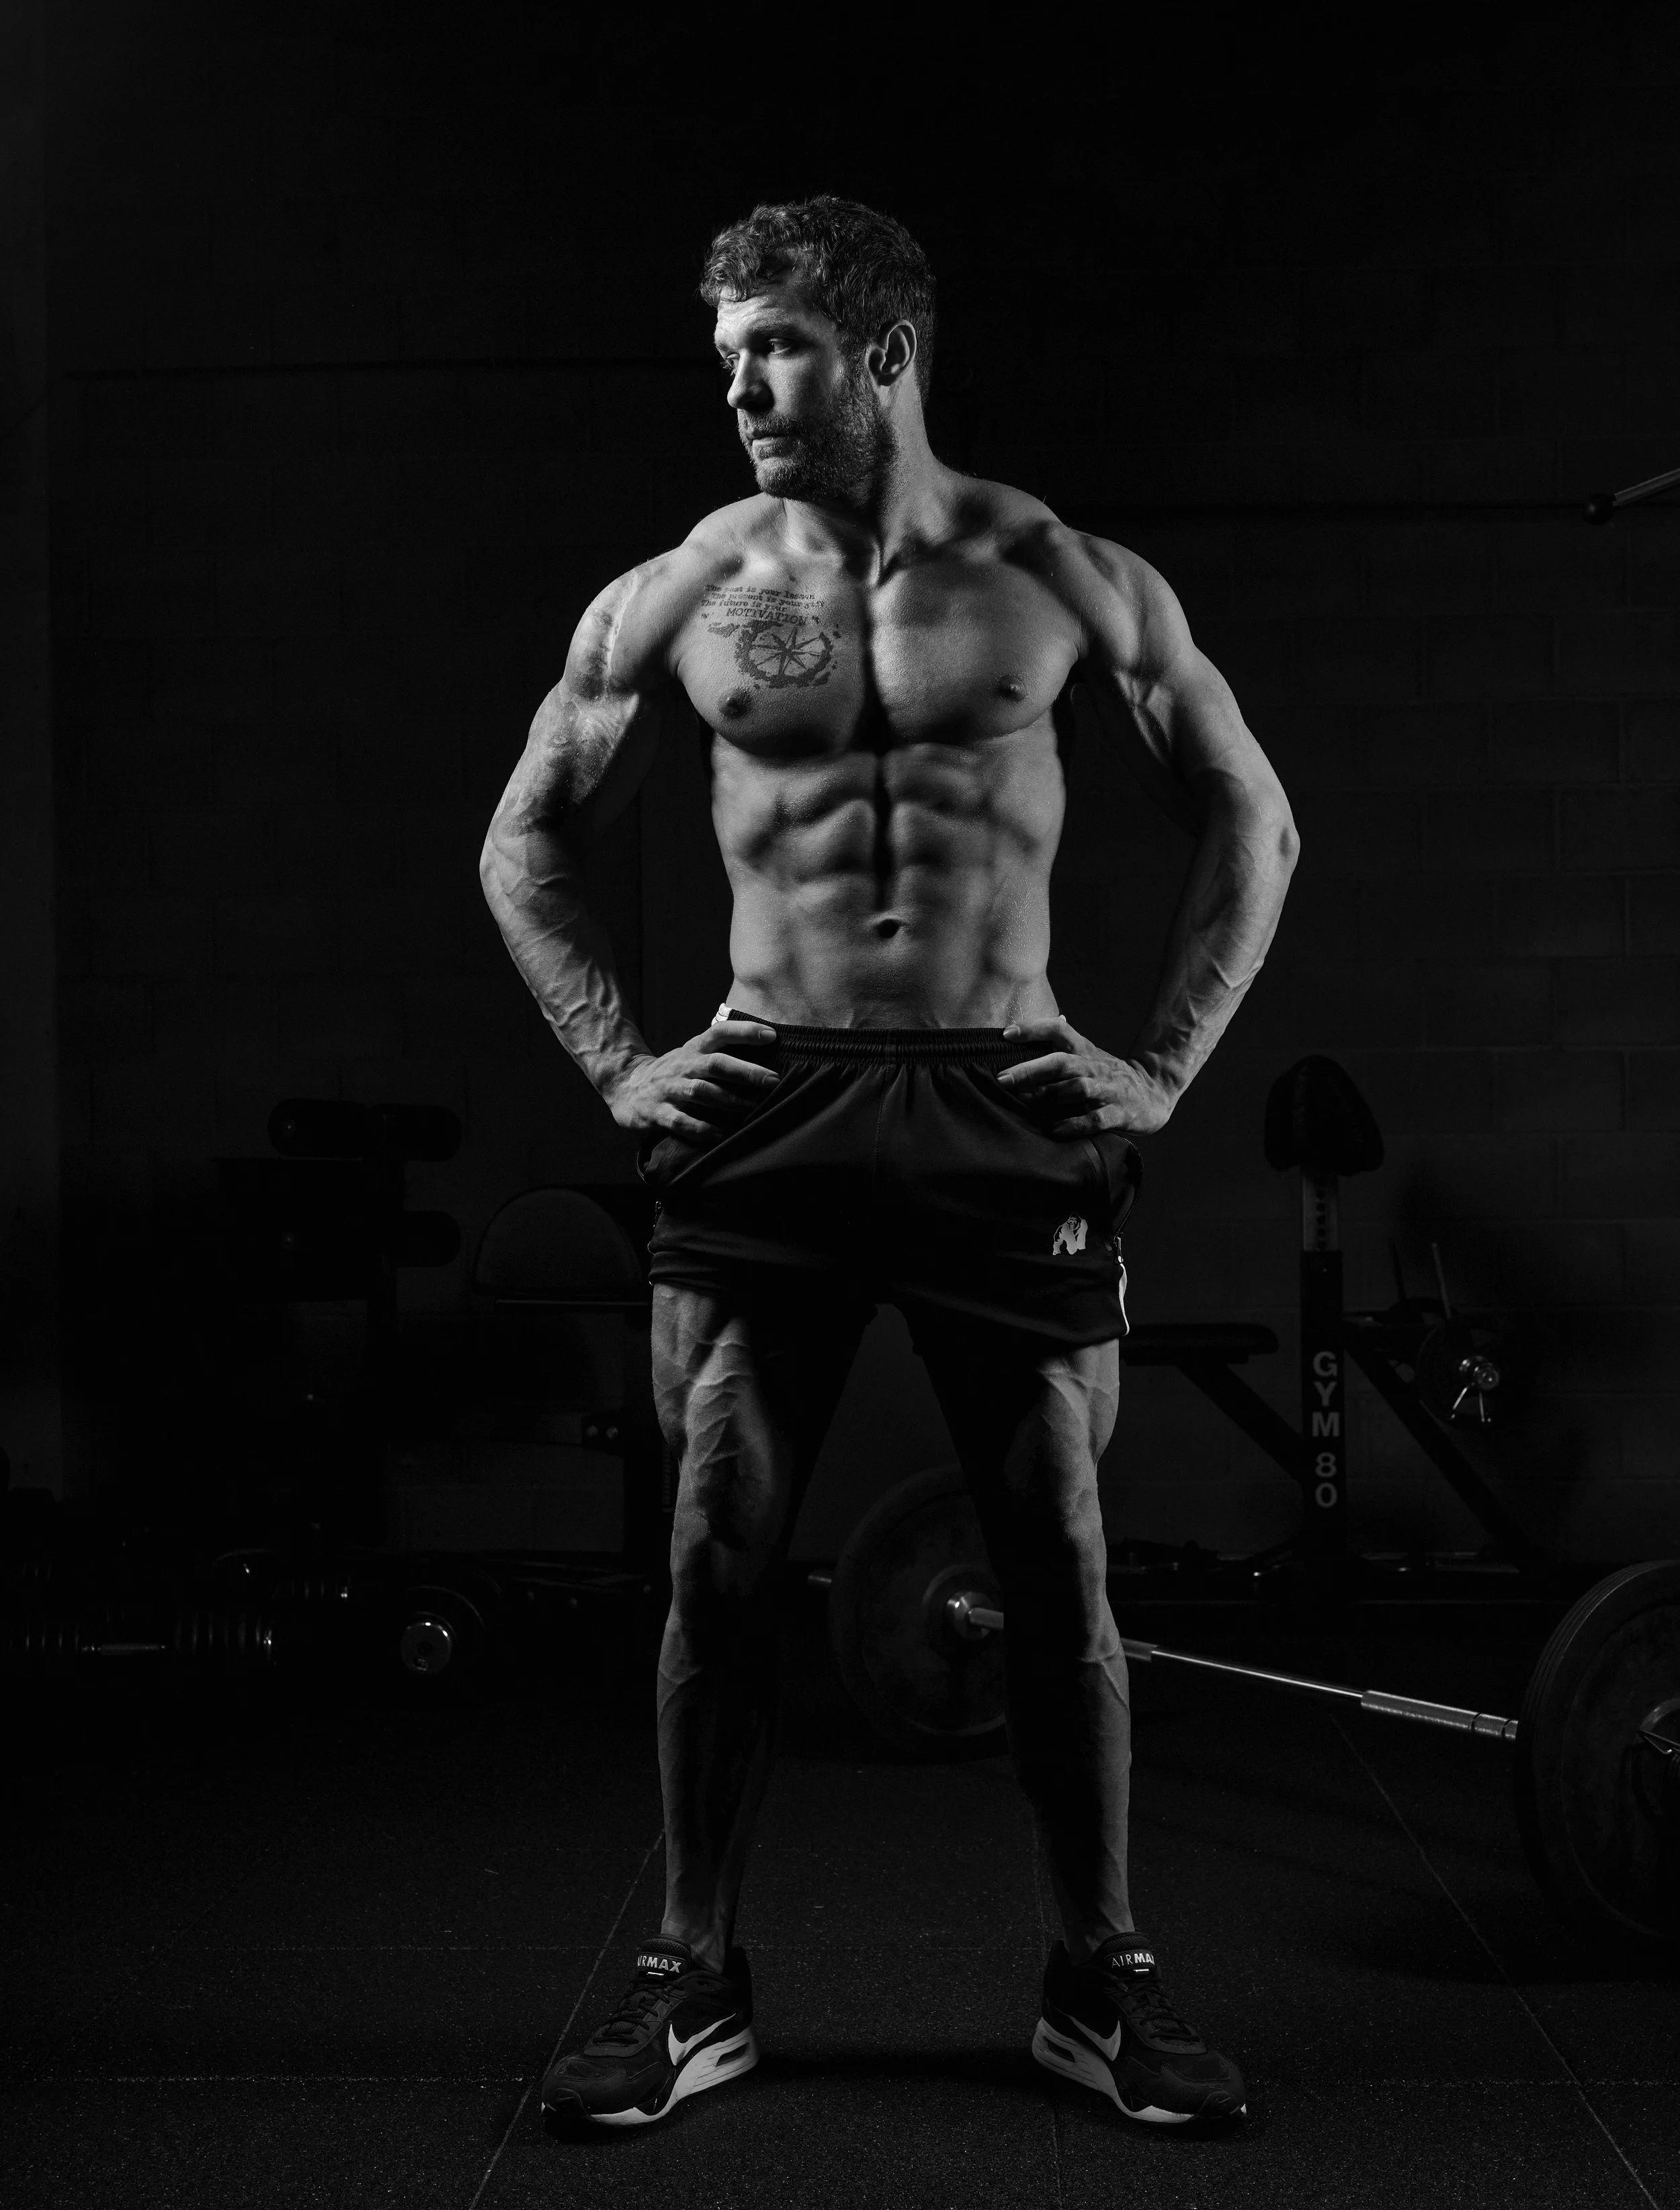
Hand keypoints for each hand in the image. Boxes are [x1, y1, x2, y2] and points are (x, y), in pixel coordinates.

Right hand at [605, 1019, 779, 1143]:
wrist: (625, 1086)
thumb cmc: (673, 1073)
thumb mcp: (692, 1056)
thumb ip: (720, 1054)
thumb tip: (767, 1059)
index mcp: (693, 1049)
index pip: (719, 1032)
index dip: (745, 1031)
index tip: (771, 1036)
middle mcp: (682, 1066)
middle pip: (715, 1064)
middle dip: (746, 1071)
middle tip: (773, 1080)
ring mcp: (668, 1089)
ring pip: (700, 1092)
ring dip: (729, 1100)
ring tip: (753, 1109)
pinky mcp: (656, 1112)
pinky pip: (680, 1121)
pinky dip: (700, 1129)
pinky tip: (719, 1134)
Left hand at [996, 1017, 1174, 1137]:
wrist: (1156, 1091)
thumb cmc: (1110, 1077)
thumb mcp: (1088, 1057)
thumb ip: (1058, 1048)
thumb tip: (1018, 1034)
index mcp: (1086, 1051)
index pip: (1059, 1031)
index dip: (1034, 1028)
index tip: (1007, 1033)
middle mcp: (1095, 1067)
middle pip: (1062, 1062)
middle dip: (1031, 1070)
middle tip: (1003, 1079)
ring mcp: (1109, 1090)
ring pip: (1077, 1088)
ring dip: (1049, 1095)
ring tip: (1023, 1103)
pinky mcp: (1120, 1113)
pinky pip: (1096, 1119)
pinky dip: (1074, 1125)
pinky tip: (1054, 1130)